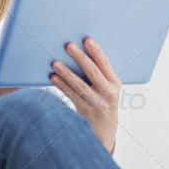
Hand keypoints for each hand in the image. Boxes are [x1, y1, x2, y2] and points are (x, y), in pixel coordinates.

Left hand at [50, 37, 120, 153]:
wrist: (106, 127)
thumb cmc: (105, 99)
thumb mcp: (109, 87)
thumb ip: (100, 74)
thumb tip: (79, 52)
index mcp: (115, 83)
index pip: (105, 64)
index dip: (96, 52)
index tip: (87, 40)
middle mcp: (108, 93)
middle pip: (92, 72)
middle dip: (80, 58)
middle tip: (69, 46)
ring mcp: (97, 103)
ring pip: (80, 85)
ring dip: (66, 73)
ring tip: (55, 63)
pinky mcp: (85, 111)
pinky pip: (71, 96)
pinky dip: (62, 86)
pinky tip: (53, 77)